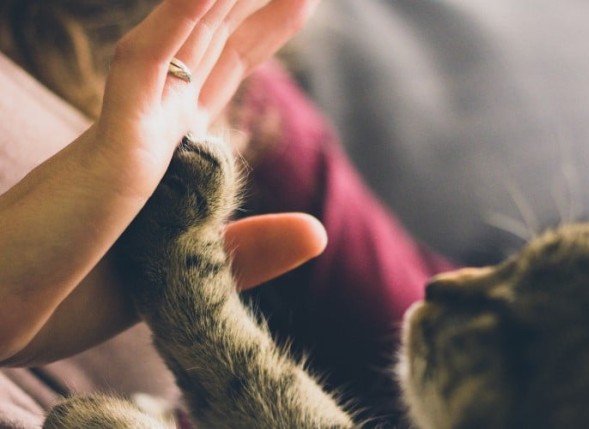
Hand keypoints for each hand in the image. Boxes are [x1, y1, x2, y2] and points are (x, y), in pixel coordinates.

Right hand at [0, 0, 318, 364]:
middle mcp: (152, 127)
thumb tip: (319, 232)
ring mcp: (130, 130)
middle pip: (212, 44)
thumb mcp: (189, 272)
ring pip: (184, 39)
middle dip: (252, 4)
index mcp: (168, 151)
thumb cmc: (80, 294)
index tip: (294, 2)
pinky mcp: (109, 147)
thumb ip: (252, 249)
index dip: (257, 33)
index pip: (219, 73)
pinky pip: (143, 68)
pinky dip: (176, 23)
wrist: (9, 317)